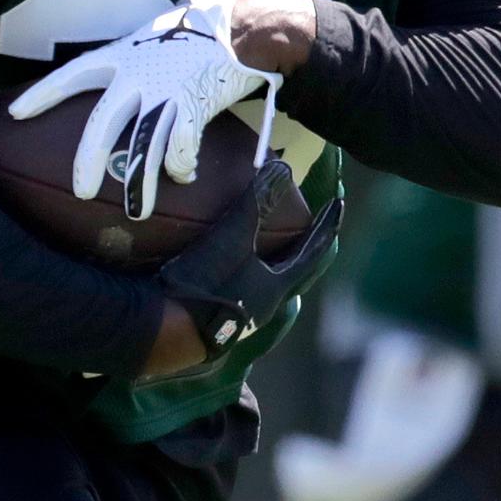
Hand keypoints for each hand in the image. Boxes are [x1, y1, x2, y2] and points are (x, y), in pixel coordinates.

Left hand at [8, 0, 289, 218]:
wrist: (243, 26)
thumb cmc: (196, 34)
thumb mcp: (150, 42)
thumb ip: (132, 68)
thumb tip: (118, 95)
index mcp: (121, 56)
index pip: (72, 74)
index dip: (43, 94)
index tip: (15, 113)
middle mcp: (138, 75)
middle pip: (103, 123)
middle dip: (88, 160)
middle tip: (81, 192)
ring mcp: (166, 92)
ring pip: (145, 147)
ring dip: (140, 184)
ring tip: (136, 211)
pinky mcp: (194, 106)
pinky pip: (181, 148)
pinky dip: (181, 166)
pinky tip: (182, 176)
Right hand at [137, 160, 343, 379]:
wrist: (163, 332)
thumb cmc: (205, 285)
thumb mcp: (232, 239)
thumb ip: (256, 204)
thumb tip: (283, 168)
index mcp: (277, 287)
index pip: (314, 252)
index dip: (326, 226)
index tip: (337, 204)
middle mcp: (265, 305)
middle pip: (293, 270)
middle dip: (302, 246)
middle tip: (307, 223)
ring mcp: (240, 317)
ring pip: (267, 283)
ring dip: (271, 260)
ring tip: (268, 240)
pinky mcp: (215, 319)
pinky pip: (240, 289)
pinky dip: (244, 270)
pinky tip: (228, 264)